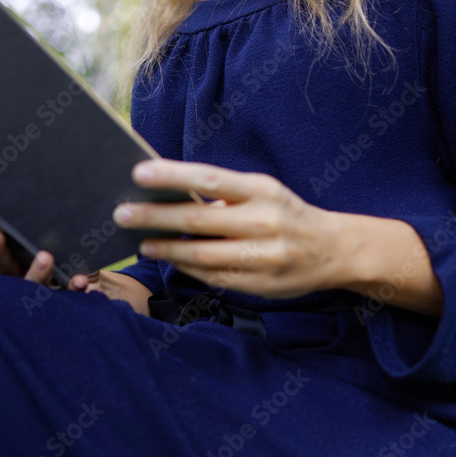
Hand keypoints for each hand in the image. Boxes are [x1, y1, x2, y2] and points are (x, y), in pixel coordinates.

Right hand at [0, 219, 91, 290]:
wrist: (78, 280)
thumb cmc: (50, 244)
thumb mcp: (34, 229)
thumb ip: (25, 215)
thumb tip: (16, 163)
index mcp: (7, 257)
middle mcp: (17, 274)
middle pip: (2, 264)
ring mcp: (37, 288)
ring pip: (32, 283)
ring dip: (37, 272)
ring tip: (46, 257)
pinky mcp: (60, 296)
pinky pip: (67, 293)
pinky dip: (73, 287)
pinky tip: (81, 280)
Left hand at [112, 159, 343, 298]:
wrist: (332, 249)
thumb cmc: (283, 212)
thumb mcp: (262, 191)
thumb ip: (222, 194)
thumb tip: (168, 193)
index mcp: (262, 190)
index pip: (210, 179)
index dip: (173, 176)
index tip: (139, 172)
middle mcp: (264, 222)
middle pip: (198, 220)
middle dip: (155, 217)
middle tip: (122, 213)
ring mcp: (263, 256)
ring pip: (201, 254)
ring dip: (166, 248)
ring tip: (142, 241)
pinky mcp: (259, 284)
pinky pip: (213, 276)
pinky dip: (187, 268)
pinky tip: (169, 259)